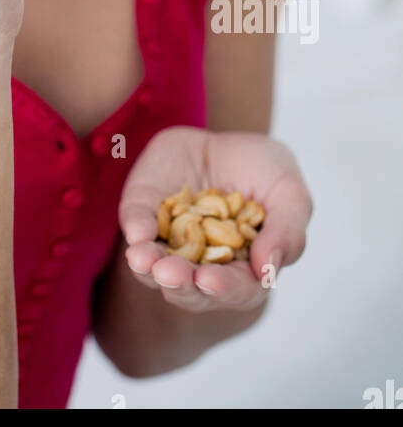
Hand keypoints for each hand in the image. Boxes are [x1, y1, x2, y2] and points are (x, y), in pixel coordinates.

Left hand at [119, 126, 312, 311]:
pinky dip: (136, 229)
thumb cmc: (265, 172)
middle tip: (169, 274)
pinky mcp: (145, 211)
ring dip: (147, 267)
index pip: (235, 289)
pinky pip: (136, 224)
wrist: (228, 137)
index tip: (209, 281)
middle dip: (180, 282)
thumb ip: (288, 233)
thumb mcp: (290, 195)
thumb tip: (267, 271)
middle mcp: (202, 264)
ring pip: (155, 267)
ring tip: (142, 259)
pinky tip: (136, 233)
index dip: (223, 287)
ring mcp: (169, 240)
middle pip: (190, 288)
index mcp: (243, 269)